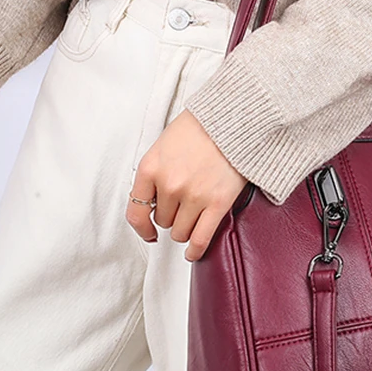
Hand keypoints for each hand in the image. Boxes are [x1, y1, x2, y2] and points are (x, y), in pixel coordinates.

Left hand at [127, 108, 249, 260]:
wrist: (235, 117)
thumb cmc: (203, 126)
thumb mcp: (165, 144)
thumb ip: (156, 173)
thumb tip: (153, 201)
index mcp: (151, 168)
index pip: (136, 212)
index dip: (142, 227)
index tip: (148, 232)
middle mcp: (169, 184)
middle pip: (163, 221)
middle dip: (172, 215)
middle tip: (185, 203)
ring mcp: (194, 195)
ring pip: (180, 232)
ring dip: (186, 227)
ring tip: (195, 216)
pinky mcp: (217, 203)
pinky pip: (200, 238)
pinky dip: (195, 250)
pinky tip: (193, 252)